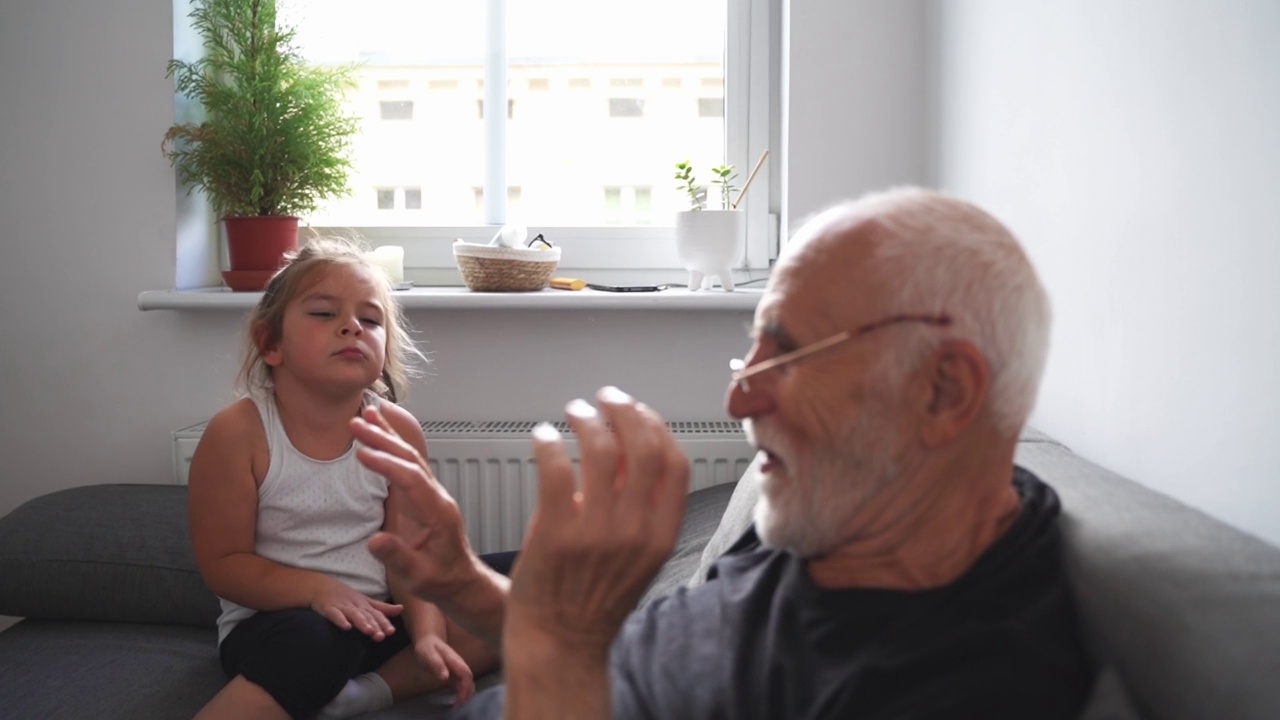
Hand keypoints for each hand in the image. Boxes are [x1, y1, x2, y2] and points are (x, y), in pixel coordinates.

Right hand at [310, 577, 402, 639]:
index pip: (376, 614)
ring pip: (354, 615)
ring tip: (369, 631)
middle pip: (367, 616)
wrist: (321, 587)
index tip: (391, 632)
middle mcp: (356, 606)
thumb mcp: (365, 602)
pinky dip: (341, 620)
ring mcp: (343, 607)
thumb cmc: (346, 597)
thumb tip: (401, 608)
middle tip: (382, 636)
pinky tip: (346, 627)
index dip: (384, 623)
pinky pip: (335, 615)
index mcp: (365, 605)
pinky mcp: (329, 609)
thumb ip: (382, 608)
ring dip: (362, 623)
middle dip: (375, 625)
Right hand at [351, 406, 478, 602]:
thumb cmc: (441, 581)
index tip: (363, 452)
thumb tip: (374, 540)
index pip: (412, 480)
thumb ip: (397, 557)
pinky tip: (379, 432)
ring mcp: (432, 494)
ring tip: (366, 414)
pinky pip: (408, 465)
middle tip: (357, 421)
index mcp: (438, 513)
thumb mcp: (418, 577)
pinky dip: (392, 447)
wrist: (461, 581)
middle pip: (411, 460)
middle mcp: (436, 497)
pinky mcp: (424, 496)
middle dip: (384, 439)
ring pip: (410, 458)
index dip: (387, 465)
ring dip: (388, 436)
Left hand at [414, 633, 475, 704]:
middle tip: (459, 705)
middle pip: (469, 680)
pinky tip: (457, 700)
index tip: (460, 698)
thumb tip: (445, 677)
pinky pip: (462, 684)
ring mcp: (457, 669)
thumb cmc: (428, 647)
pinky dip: (462, 692)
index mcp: (455, 661)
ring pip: (467, 682)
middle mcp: (459, 665)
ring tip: (458, 705)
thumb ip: (436, 664)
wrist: (429, 640)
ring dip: (465, 694)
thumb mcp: (428, 654)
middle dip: (467, 693)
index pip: (466, 674)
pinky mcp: (454, 673)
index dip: (466, 687)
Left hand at [505, 387, 689, 660]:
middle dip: (624, 410)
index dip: (657, 427)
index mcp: (660, 535)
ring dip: (586, 420)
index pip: (675, 463)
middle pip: (643, 447)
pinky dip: (549, 443)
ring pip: (601, 450)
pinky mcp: (557, 533)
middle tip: (605, 398)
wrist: (560, 645)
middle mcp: (635, 531)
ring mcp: (597, 533)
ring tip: (573, 413)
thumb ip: (638, 507)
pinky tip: (543, 436)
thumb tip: (626, 449)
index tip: (639, 411)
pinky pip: (556, 469)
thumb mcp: (636, 556)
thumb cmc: (593, 602)